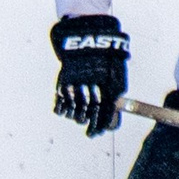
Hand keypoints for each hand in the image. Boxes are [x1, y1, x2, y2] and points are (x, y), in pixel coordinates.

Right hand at [50, 14, 128, 136]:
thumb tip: (112, 118)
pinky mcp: (62, 83)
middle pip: (87, 115)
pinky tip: (66, 112)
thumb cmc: (106, 63)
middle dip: (89, 125)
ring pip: (73, 112)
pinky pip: (60, 104)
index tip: (96, 134)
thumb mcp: (117, 79)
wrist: (88, 44)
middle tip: (90, 132)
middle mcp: (90, 89)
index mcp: (107, 88)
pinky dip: (62, 110)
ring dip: (76, 118)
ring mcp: (75, 87)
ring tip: (80, 118)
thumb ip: (115, 98)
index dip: (99, 126)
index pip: (103, 114)